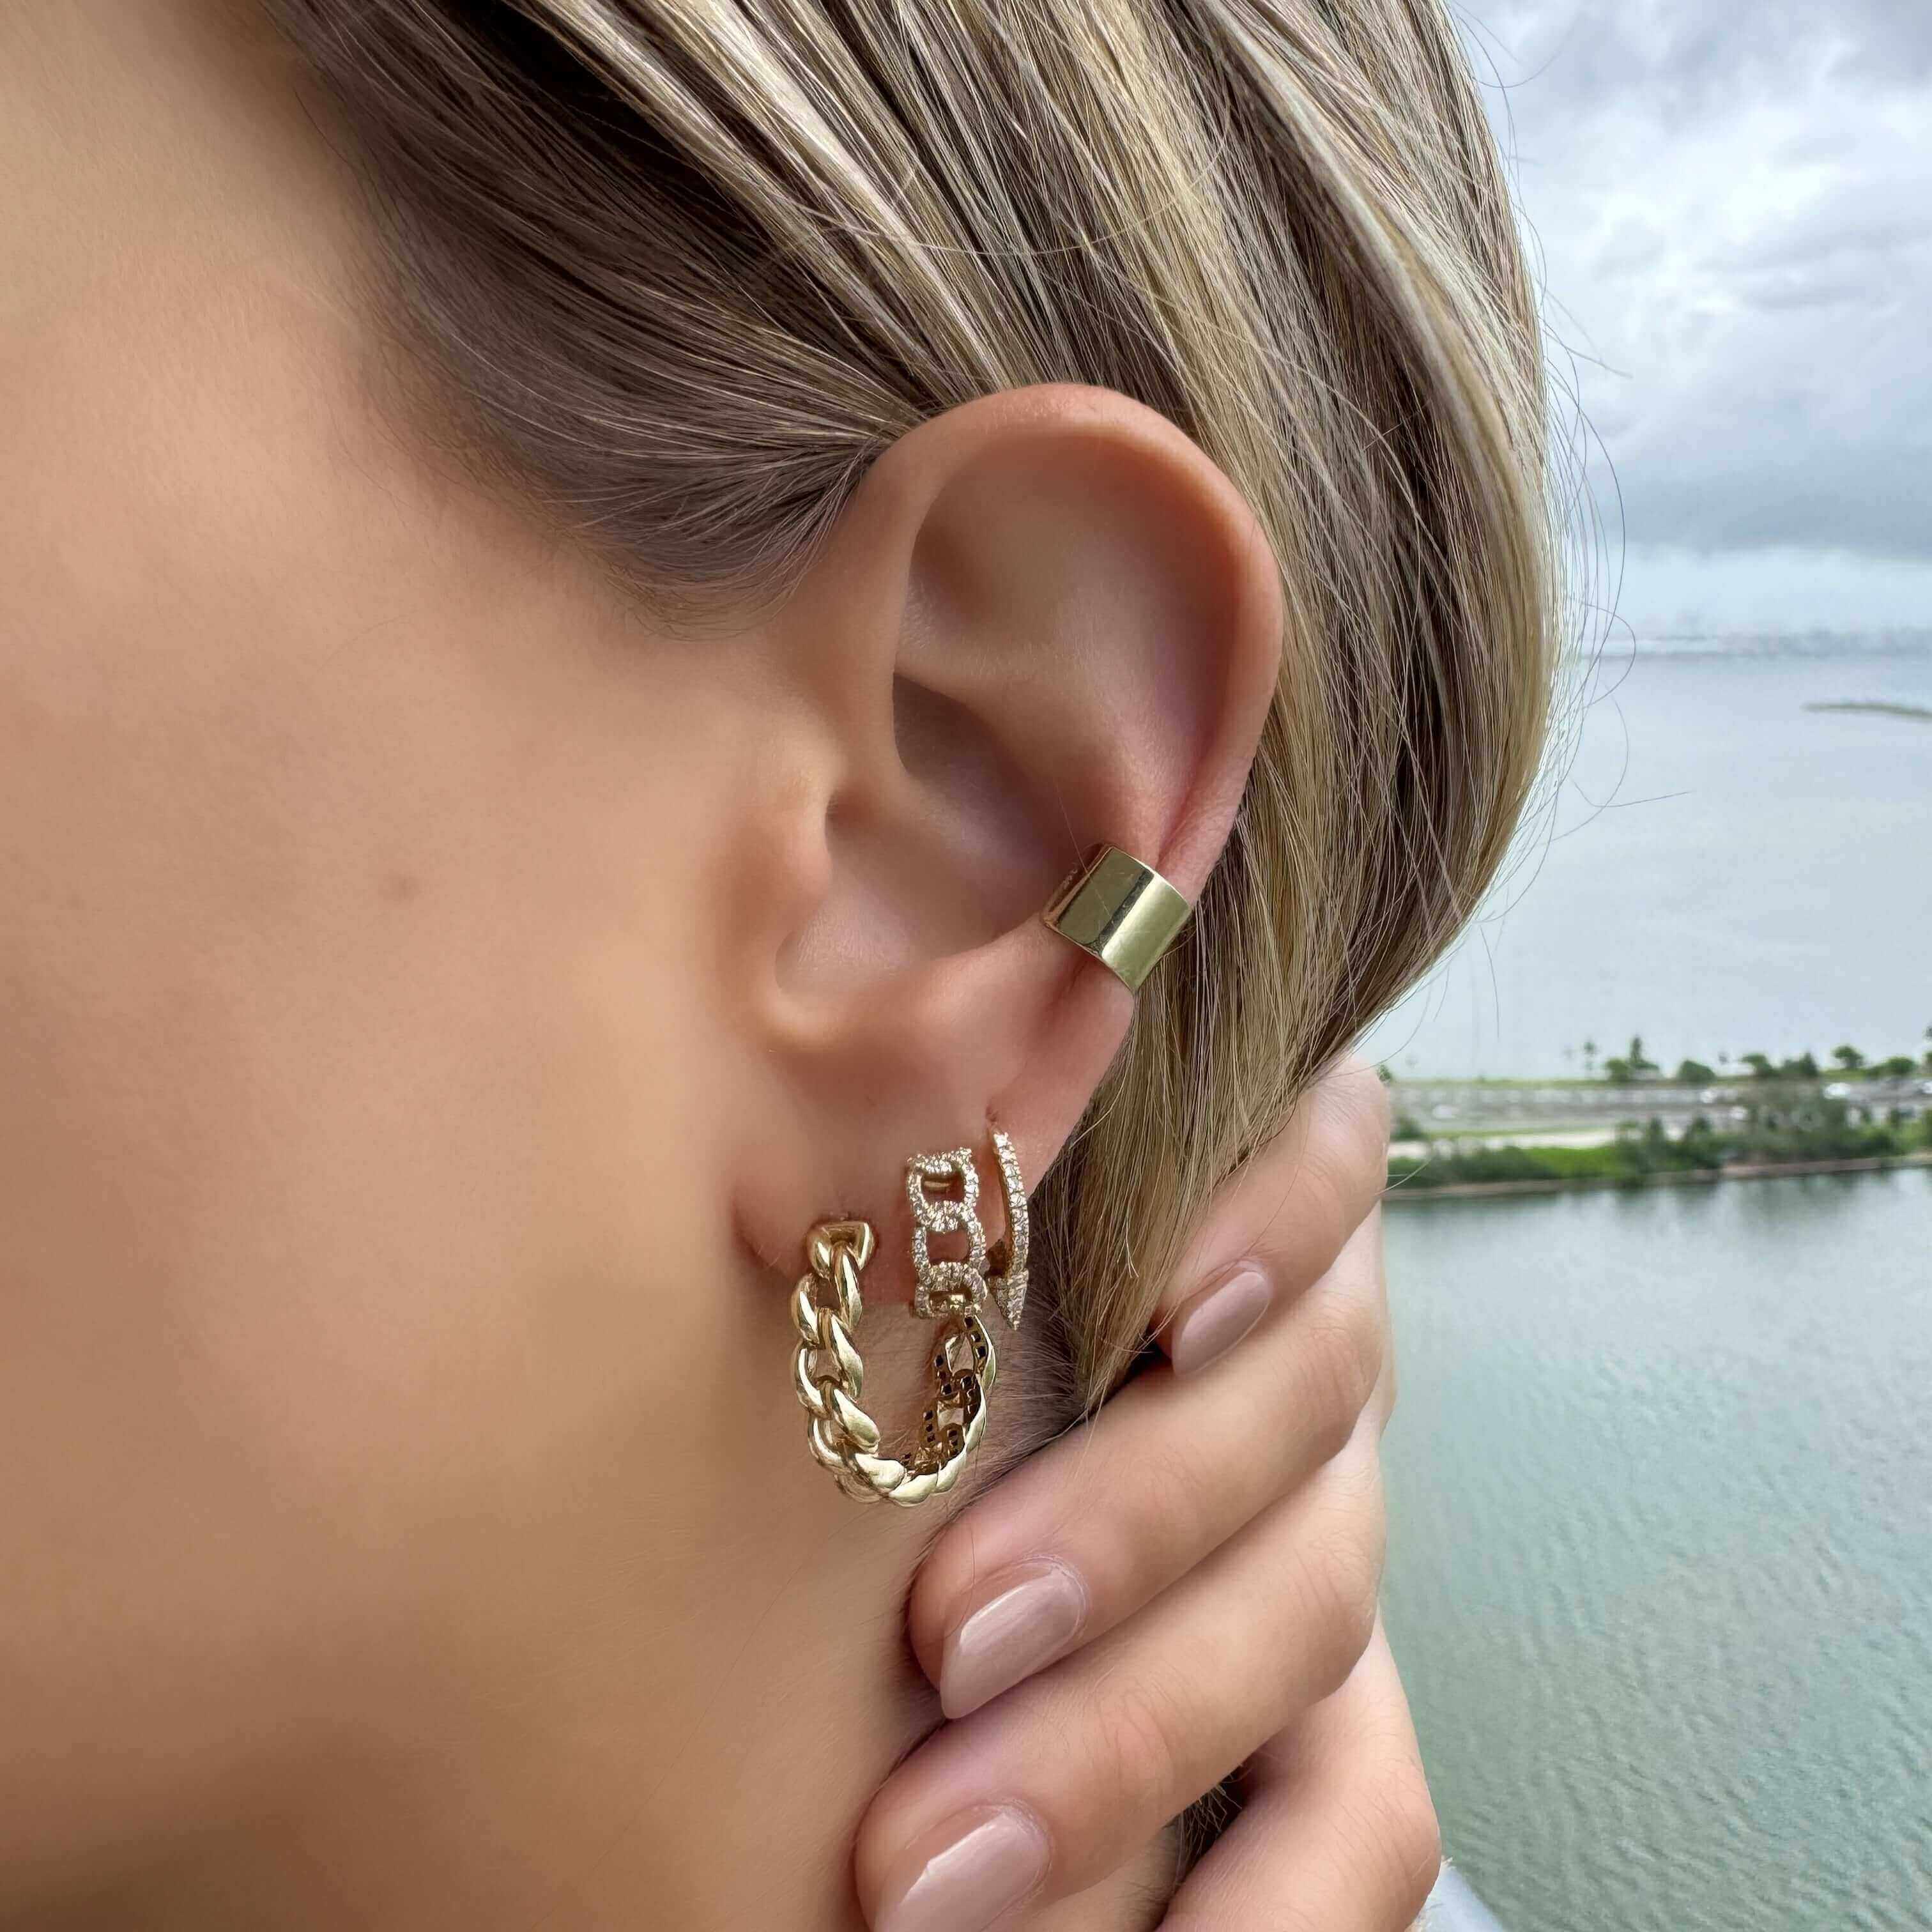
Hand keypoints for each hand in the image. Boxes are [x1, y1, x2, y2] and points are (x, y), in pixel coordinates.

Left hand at [854, 1057, 1439, 1930]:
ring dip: (1137, 1739)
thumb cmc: (867, 1312)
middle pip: (1297, 1420)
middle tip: (947, 1638)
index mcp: (1212, 1217)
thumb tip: (789, 1084)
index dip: (1267, 1225)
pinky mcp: (1334, 1720)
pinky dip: (1278, 1907)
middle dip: (1134, 1531)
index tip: (1149, 1307)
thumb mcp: (896, 1230)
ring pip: (1318, 1621)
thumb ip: (913, 1164)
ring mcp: (1321, 1545)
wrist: (886, 1545)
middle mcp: (1292, 1369)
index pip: (1314, 1174)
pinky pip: (1372, 1817)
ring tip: (931, 1867)